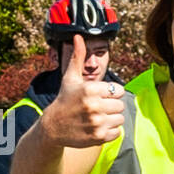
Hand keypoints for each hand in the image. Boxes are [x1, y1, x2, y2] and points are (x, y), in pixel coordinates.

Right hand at [40, 34, 124, 148]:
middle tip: (98, 108)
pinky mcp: (99, 137)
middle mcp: (94, 105)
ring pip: (120, 118)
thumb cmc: (65, 99)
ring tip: (98, 117)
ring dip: (112, 119)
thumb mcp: (70, 78)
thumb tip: (78, 37)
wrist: (53, 127)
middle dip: (111, 106)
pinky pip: (118, 132)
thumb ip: (78, 57)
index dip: (111, 93)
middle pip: (121, 105)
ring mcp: (97, 122)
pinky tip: (98, 127)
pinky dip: (111, 131)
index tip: (100, 96)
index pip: (118, 90)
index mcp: (90, 89)